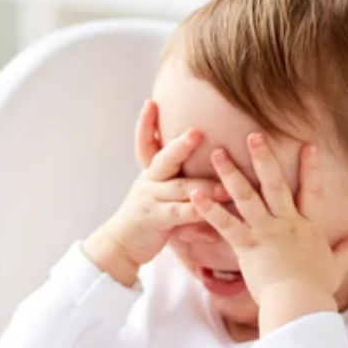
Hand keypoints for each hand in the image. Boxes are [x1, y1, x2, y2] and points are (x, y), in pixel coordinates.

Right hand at [83, 100, 221, 286]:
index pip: (145, 143)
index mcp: (151, 172)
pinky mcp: (155, 219)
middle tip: (196, 132)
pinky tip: (213, 221)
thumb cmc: (149, 217)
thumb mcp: (163, 197)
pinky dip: (198, 215)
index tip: (150, 102)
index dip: (146, 124)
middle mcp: (149, 181)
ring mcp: (150, 199)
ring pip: (180, 189)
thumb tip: (200, 174)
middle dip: (181, 146)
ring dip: (205, 187)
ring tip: (225, 186)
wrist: (122, 244)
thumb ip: (186, 189)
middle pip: (165, 159)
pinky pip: (179, 215)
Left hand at [192, 134, 347, 333]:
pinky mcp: (247, 245)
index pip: (312, 191)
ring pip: (246, 196)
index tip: (309, 145)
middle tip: (253, 134)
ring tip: (216, 153)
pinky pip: (225, 224)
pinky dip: (209, 209)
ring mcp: (266, 232)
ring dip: (230, 173)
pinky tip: (195, 194)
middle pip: (274, 183)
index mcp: (308, 226)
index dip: (311, 168)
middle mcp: (286, 223)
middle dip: (263, 157)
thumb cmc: (317, 289)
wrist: (299, 302)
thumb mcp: (337, 267)